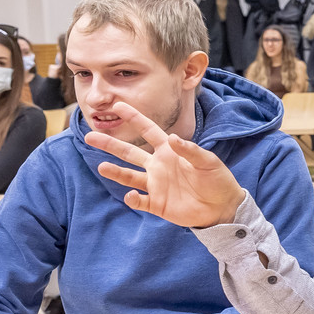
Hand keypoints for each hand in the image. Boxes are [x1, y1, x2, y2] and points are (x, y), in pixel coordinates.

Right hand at [84, 101, 244, 227]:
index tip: (118, 105)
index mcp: (169, 151)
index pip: (148, 130)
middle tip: (90, 136)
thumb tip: (172, 137)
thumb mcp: (208, 162)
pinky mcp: (157, 204)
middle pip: (129, 152)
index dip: (134, 118)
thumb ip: (190, 150)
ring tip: (101, 167)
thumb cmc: (217, 180)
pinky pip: (140, 201)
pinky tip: (131, 195)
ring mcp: (155, 185)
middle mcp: (158, 166)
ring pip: (129, 177)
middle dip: (110, 145)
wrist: (223, 207)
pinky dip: (133, 199)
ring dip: (115, 172)